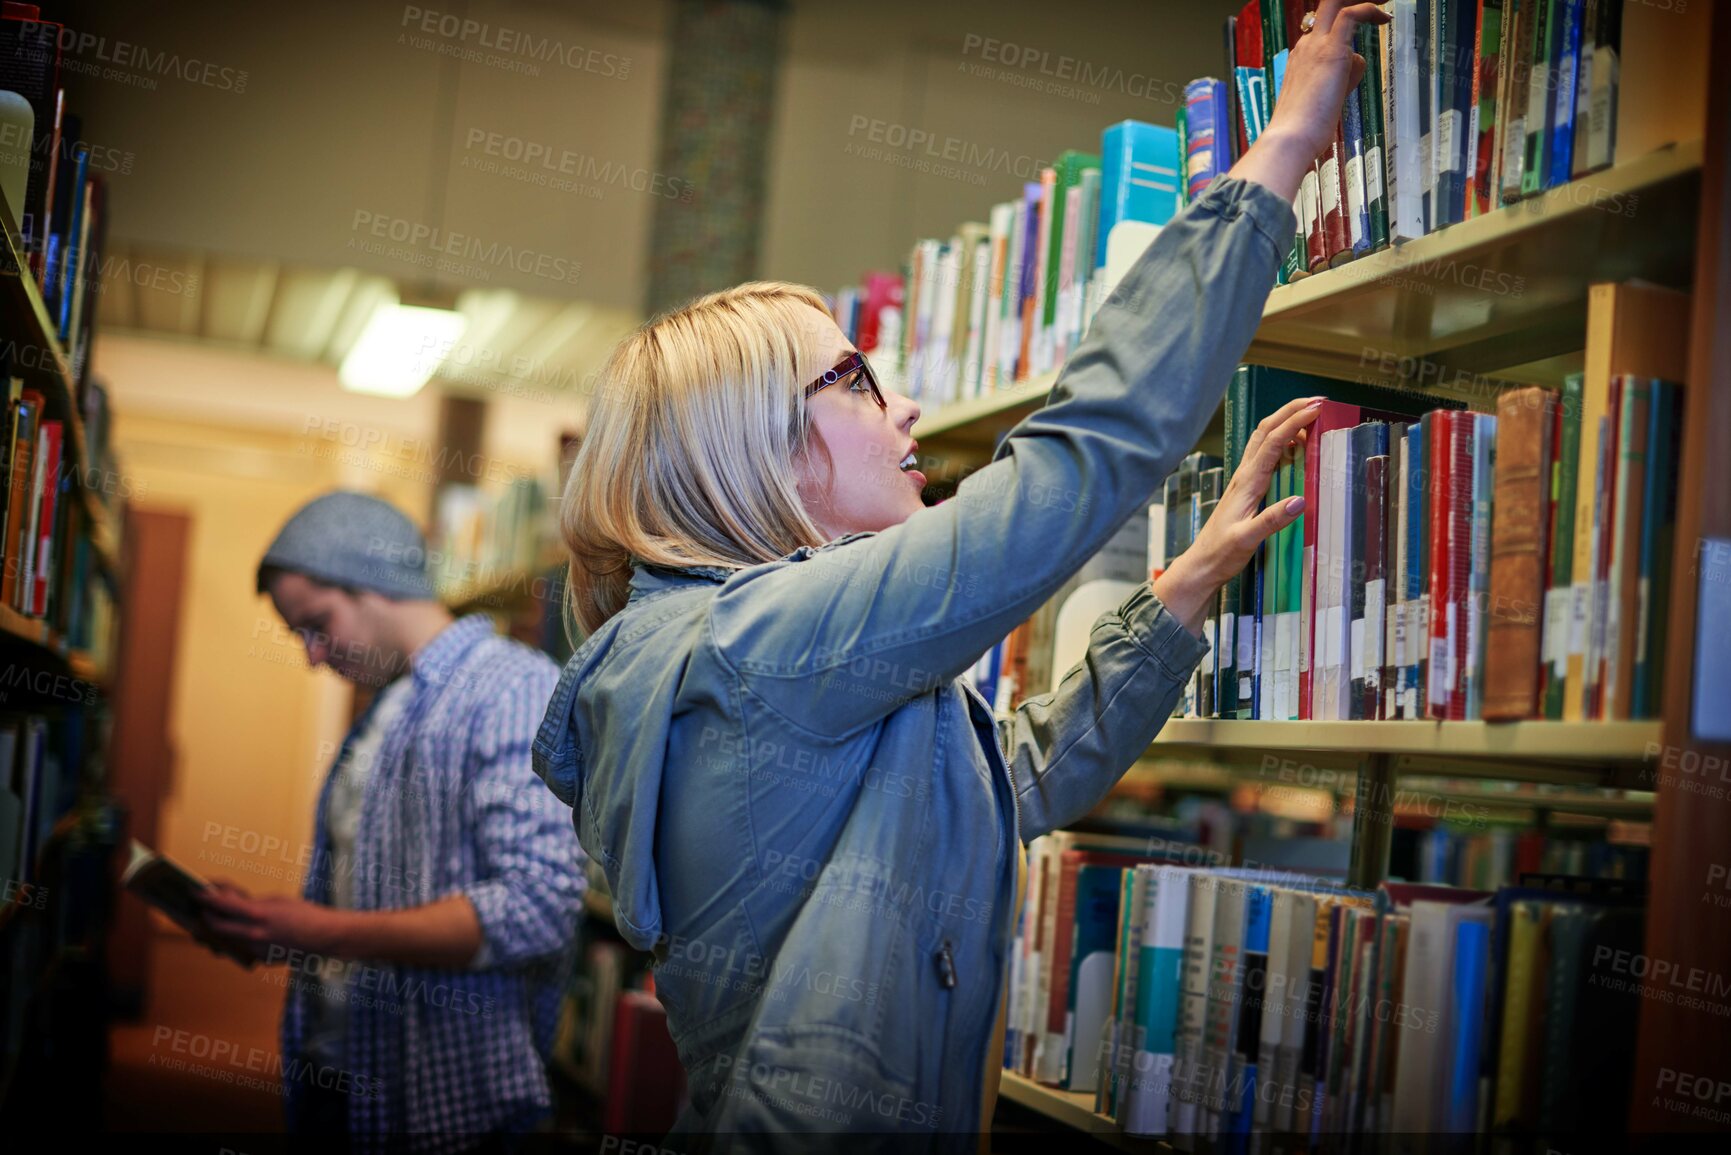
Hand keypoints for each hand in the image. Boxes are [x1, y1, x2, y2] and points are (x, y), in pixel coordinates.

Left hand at [200, 889, 349, 960]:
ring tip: (216, 919)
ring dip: (219, 929)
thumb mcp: (277, 900)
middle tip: (202, 908)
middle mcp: (252, 934)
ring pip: (226, 939)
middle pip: (216, 926)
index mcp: (258, 914)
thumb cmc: (304, 913)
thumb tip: (231, 903)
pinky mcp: (260, 959)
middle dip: (206, 916)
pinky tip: (243, 931)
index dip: (205, 897)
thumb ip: (252, 903)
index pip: (222, 905)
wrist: (324, 937)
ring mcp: (255, 949)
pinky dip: (238, 938)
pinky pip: (242, 947)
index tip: (195, 891)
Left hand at [1153, 396, 1321, 633]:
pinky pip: (1265, 455)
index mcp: (1247, 482)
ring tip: (1311, 415)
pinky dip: (1282, 442)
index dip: (1295, 421)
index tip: (1317, 408)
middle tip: (1318, 401)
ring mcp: (1244, 480)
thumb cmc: (1221, 554)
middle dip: (1291, 410)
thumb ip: (1272, 521)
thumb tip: (1300, 501)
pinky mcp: (1246, 488)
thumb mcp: (1247, 540)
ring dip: (1286, 422)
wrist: (1201, 565)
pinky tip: (1295, 446)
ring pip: (1264, 440)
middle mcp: (1244, 475)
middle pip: (1266, 431)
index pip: (1273, 442)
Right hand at [1228, 1, 1392, 200]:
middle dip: (1352, 3)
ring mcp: (1315, 47)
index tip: (1360, 27)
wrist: (1290, 139)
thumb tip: (1346, 80)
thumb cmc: (1302, 133)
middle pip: (1327, 8)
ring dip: (1364, 3)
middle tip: (1376, 4)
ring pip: (1337, 5)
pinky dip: (1370, 10)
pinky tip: (1385, 19)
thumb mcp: (1320, 105)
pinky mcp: (1331, 51)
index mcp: (1300, 60)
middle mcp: (1305, 48)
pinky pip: (1351, 15)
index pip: (1321, 31)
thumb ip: (1334, 88)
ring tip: (1384, 11)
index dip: (1341, 26)